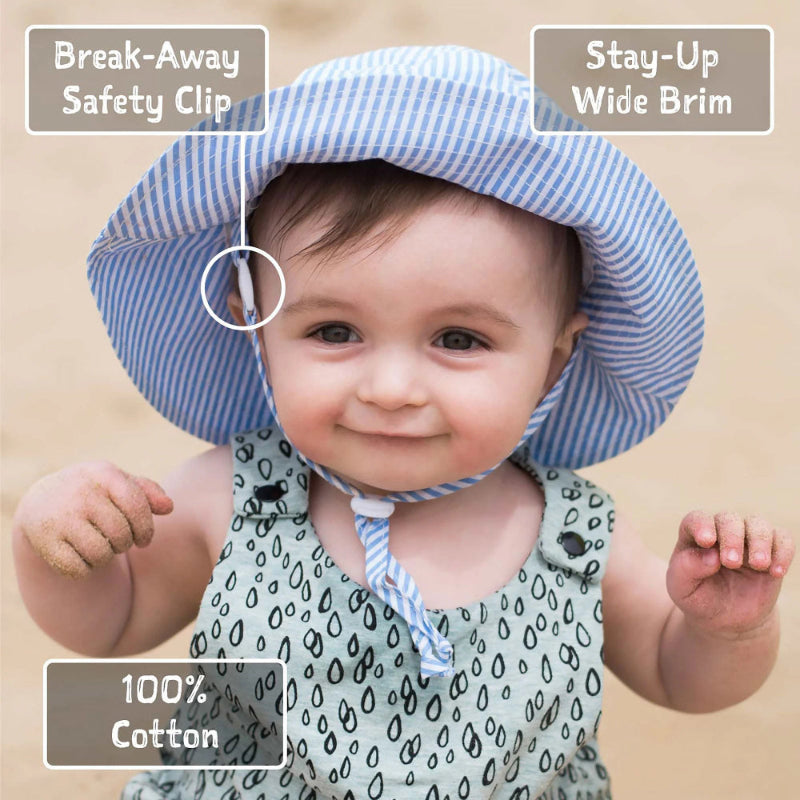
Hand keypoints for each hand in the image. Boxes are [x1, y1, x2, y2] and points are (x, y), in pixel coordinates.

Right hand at [15, 461, 172, 578]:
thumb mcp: (118, 484)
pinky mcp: (45, 542)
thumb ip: (147, 492)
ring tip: (100, 548)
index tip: (144, 540)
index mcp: (103, 473)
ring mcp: (60, 517)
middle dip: (124, 544)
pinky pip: (78, 569)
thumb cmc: (94, 493)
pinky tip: (80, 556)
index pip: (136, 506)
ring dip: (105, 558)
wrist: (41, 502)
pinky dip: (85, 569)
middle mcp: (81, 492)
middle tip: (117, 542)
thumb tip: (169, 507)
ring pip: (100, 554)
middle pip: (121, 534)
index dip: (145, 528)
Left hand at [666, 511, 794, 638]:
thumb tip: (711, 555)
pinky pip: (782, 540)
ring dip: (760, 541)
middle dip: (732, 538)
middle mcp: (721, 531)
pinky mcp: (771, 551)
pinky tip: (776, 572)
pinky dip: (783, 552)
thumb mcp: (682, 588)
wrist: (726, 618)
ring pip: (758, 524)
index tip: (707, 541)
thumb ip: (688, 569)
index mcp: (694, 535)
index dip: (702, 525)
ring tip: (759, 565)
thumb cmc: (698, 597)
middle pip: (729, 520)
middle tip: (731, 563)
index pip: (698, 519)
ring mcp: (747, 539)